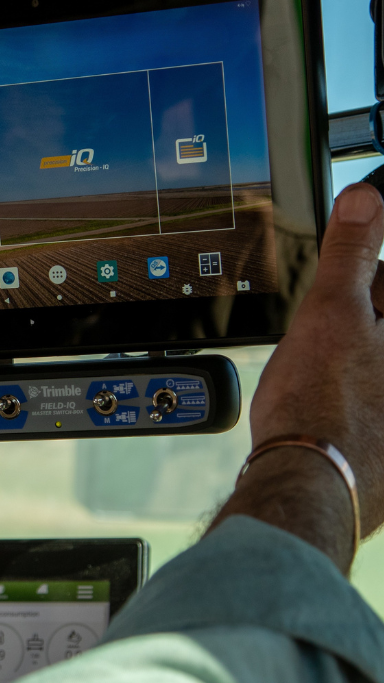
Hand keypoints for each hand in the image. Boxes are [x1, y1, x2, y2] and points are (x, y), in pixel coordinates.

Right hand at [214, 183, 383, 567]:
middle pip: (383, 315)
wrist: (307, 483)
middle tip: (330, 322)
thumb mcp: (330, 313)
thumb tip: (365, 200)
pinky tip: (330, 388)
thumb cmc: (321, 409)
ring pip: (377, 352)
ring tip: (324, 360)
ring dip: (358, 341)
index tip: (352, 256)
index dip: (368, 264)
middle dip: (364, 303)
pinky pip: (370, 386)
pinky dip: (356, 378)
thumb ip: (352, 253)